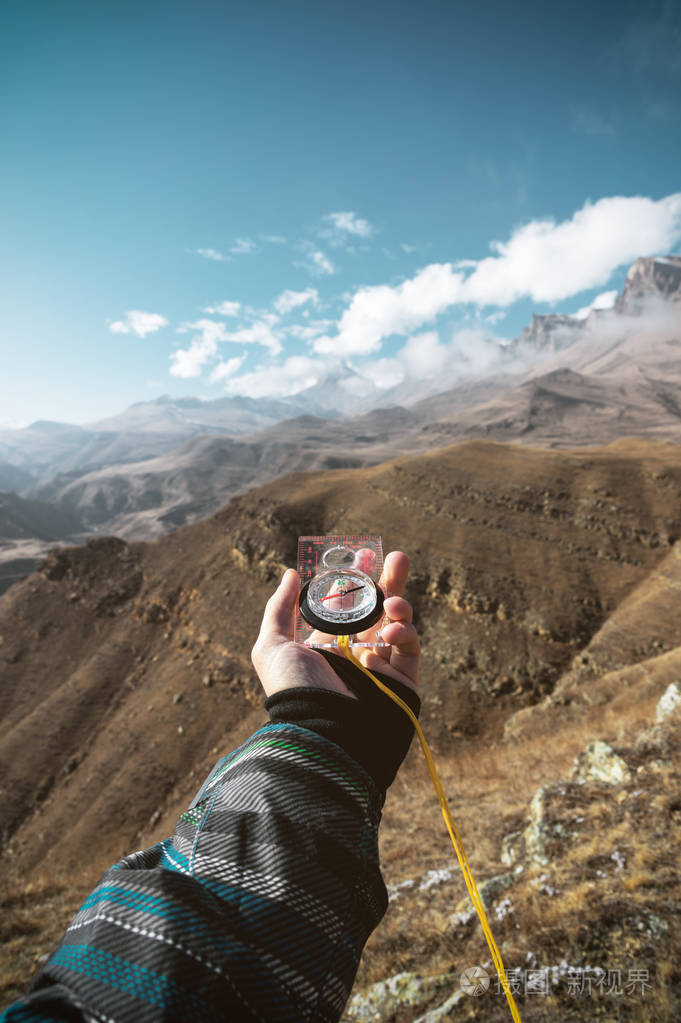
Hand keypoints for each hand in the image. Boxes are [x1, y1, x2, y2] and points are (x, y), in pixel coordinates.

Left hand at [251, 551, 419, 698]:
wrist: (323, 732)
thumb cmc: (294, 690)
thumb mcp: (273, 647)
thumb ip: (280, 608)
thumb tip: (291, 573)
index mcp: (326, 645)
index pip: (346, 605)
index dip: (355, 580)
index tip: (363, 556)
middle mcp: (354, 653)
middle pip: (377, 609)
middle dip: (388, 581)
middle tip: (398, 557)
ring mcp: (380, 666)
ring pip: (398, 624)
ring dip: (399, 604)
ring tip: (394, 602)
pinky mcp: (401, 681)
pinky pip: (410, 648)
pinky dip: (407, 632)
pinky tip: (396, 627)